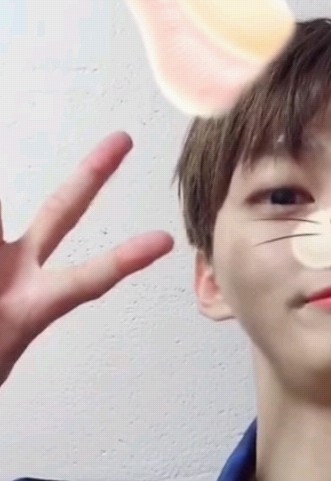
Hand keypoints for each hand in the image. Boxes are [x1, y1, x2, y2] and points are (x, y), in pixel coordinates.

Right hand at [0, 132, 173, 385]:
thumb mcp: (4, 340)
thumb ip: (14, 309)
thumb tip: (9, 274)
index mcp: (34, 308)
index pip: (87, 281)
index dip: (123, 262)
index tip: (164, 242)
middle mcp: (18, 272)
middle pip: (61, 213)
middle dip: (91, 176)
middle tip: (124, 139)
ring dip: (1, 201)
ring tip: (40, 238)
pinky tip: (0, 266)